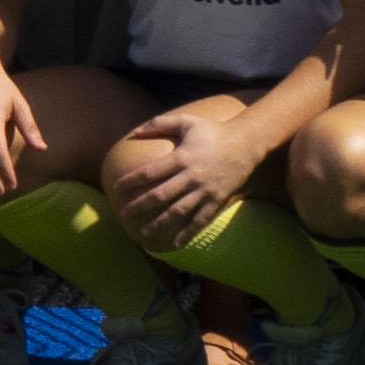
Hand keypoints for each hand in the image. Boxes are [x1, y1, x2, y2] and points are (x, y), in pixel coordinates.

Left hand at [108, 104, 255, 248]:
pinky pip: (201, 219)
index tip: (117, 188)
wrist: (247, 143)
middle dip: (140, 206)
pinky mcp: (217, 200)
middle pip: (161, 195)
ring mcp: (205, 190)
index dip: (131, 181)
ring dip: (160, 223)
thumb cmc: (213, 131)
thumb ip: (159, 124)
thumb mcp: (186, 122)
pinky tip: (176, 242)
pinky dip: (188, 232)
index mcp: (182, 157)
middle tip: (124, 215)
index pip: (150, 172)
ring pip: (179, 211)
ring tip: (144, 233)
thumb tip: (134, 132)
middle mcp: (192, 176)